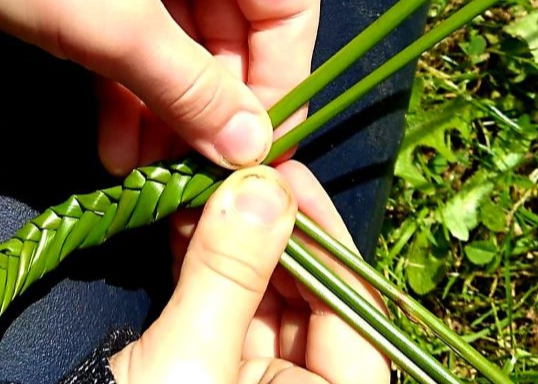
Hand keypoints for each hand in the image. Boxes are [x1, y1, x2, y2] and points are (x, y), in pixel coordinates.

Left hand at [0, 0, 318, 172]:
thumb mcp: (115, 23)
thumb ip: (187, 88)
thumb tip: (248, 149)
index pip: (287, 11)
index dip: (280, 83)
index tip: (258, 152)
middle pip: (232, 40)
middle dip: (209, 114)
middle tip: (194, 175)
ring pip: (180, 54)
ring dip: (165, 118)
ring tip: (148, 177)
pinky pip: (134, 50)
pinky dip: (127, 98)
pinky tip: (118, 151)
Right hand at [110, 162, 389, 383]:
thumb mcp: (190, 362)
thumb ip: (229, 276)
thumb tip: (263, 188)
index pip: (352, 312)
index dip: (324, 238)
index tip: (289, 179)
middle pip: (305, 296)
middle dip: (271, 230)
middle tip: (241, 173)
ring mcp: (251, 378)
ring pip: (258, 292)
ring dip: (231, 238)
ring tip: (206, 186)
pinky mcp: (207, 365)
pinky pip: (217, 302)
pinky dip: (201, 260)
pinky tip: (186, 217)